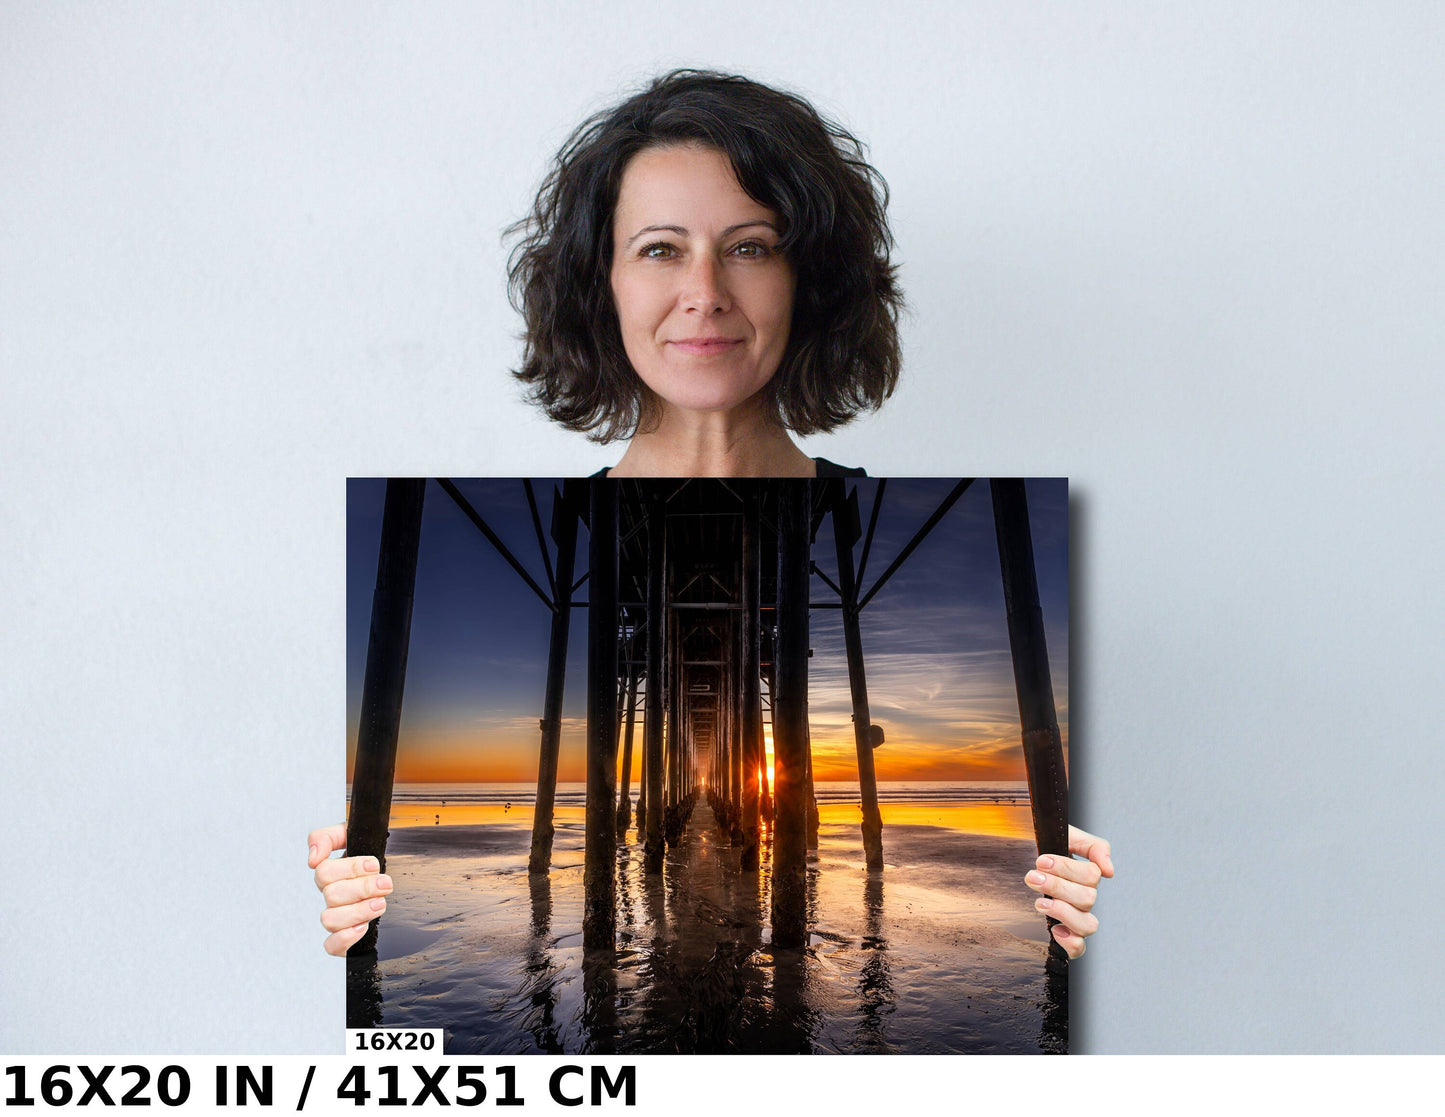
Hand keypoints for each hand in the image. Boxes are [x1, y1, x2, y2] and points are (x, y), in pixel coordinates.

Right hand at [308, 824, 392, 956]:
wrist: (387, 875)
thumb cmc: (365, 855)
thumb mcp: (349, 835)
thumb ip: (327, 837)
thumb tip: (313, 858)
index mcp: (329, 874)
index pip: (324, 872)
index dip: (350, 868)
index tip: (373, 864)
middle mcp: (330, 897)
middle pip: (331, 896)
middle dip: (363, 888)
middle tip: (385, 884)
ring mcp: (336, 917)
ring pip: (330, 920)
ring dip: (358, 911)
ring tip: (380, 903)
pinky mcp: (344, 938)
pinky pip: (331, 946)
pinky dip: (345, 938)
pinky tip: (363, 927)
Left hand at [1023, 825, 1113, 959]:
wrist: (1024, 857)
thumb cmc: (1049, 849)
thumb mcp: (1069, 836)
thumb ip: (1093, 846)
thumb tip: (1109, 870)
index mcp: (1087, 876)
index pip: (1091, 876)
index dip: (1066, 869)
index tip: (1041, 861)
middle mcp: (1085, 898)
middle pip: (1087, 899)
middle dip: (1057, 887)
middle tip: (1033, 877)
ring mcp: (1077, 917)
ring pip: (1088, 925)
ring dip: (1063, 912)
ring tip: (1040, 902)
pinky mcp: (1066, 934)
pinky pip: (1079, 948)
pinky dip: (1070, 942)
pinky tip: (1055, 929)